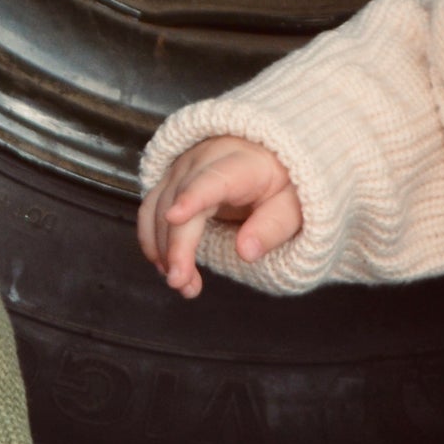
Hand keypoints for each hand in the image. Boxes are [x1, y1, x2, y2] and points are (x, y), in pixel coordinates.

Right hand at [133, 136, 300, 297]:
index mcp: (242, 163)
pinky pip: (150, 210)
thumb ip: (272, 228)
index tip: (174, 216)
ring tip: (182, 283)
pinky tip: (164, 265)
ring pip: (159, 207)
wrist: (267, 160)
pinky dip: (152, 240)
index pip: (214, 179)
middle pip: (180, 199)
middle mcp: (205, 160)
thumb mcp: (292, 207)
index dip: (193, 197)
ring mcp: (184, 169)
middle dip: (176, 244)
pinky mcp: (170, 182)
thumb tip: (246, 252)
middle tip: (181, 282)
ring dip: (164, 249)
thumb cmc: (281, 184)